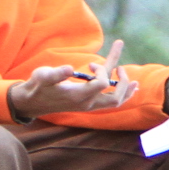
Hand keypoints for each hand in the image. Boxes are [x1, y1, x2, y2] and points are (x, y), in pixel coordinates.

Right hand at [8, 38, 137, 118]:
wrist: (33, 102)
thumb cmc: (37, 87)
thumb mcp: (42, 76)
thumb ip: (55, 74)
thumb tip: (69, 68)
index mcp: (78, 96)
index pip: (101, 83)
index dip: (100, 69)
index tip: (90, 64)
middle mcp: (87, 103)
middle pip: (115, 98)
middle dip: (122, 82)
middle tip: (122, 68)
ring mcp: (89, 105)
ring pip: (115, 102)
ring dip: (125, 90)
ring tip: (135, 81)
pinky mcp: (88, 104)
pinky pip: (110, 101)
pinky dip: (121, 93)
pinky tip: (129, 85)